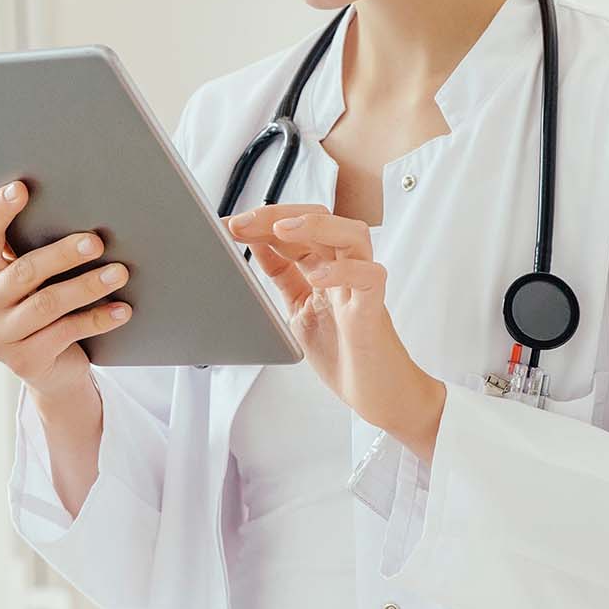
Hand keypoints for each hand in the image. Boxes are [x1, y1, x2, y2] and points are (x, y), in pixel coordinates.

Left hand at [224, 204, 440, 443]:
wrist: (379, 393)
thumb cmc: (345, 353)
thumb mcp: (299, 308)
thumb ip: (283, 276)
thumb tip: (256, 245)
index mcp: (325, 268)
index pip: (297, 229)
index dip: (262, 221)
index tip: (229, 224)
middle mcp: (345, 271)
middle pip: (322, 220)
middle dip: (279, 215)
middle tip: (244, 222)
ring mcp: (361, 288)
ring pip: (353, 235)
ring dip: (316, 227)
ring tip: (281, 229)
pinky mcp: (373, 311)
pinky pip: (370, 278)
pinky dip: (344, 271)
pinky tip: (316, 276)